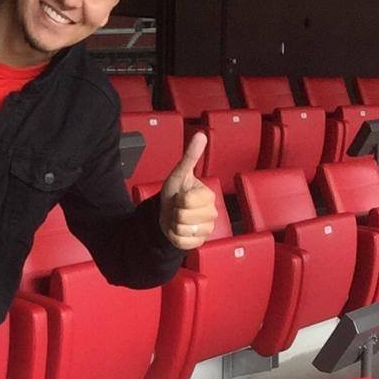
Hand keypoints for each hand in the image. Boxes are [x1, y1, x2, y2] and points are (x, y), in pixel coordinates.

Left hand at [158, 132, 217, 249]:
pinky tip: (178, 230)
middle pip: (184, 216)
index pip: (187, 201)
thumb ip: (190, 156)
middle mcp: (212, 213)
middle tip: (177, 207)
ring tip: (177, 218)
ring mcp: (207, 229)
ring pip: (183, 230)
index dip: (177, 199)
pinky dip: (174, 237)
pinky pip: (183, 242)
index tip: (179, 196)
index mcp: (208, 196)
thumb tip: (200, 135)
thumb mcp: (179, 174)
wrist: (167, 212)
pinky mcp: (199, 243)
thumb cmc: (174, 192)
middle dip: (175, 212)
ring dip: (174, 224)